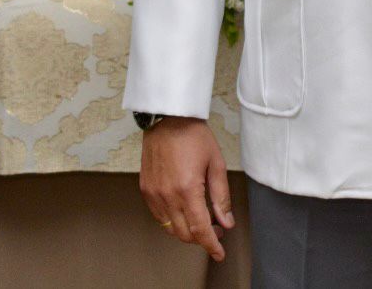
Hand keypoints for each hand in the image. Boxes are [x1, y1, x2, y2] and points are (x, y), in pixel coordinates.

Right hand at [139, 116, 232, 260]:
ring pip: (170, 228)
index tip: (219, 252)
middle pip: (184, 234)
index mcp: (187, 189)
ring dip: (187, 231)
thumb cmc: (193, 135)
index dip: (211, 245)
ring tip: (202, 221)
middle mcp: (167, 195)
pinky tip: (184, 211)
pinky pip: (159, 216)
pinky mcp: (146, 189)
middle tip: (217, 231)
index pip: (200, 229)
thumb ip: (221, 197)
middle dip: (202, 238)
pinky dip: (173, 221)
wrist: (167, 118)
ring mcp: (153, 194)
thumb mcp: (216, 164)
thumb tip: (226, 221)